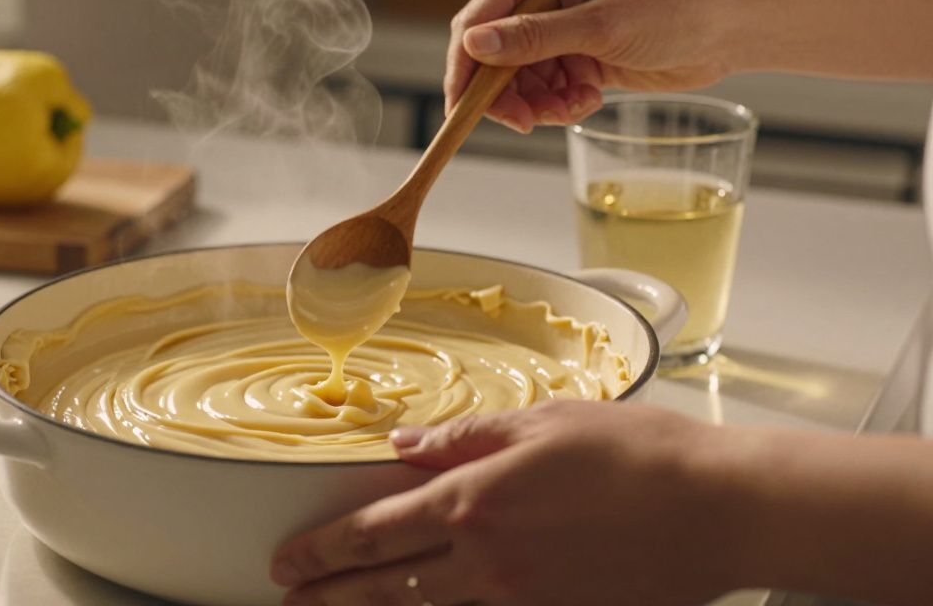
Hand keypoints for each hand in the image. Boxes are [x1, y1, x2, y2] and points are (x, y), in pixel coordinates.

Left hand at [271, 401, 745, 605]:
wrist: (721, 509)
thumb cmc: (638, 452)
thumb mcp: (542, 421)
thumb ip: (463, 437)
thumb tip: (400, 447)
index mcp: (474, 501)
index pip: (373, 532)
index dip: (323, 550)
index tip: (289, 561)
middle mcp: (486, 561)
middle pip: (385, 585)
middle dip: (329, 593)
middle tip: (290, 597)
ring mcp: (521, 600)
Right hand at [446, 0, 736, 131]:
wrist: (725, 30)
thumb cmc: (672, 9)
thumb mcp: (599, 26)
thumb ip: (533, 37)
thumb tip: (476, 44)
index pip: (477, 20)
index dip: (464, 66)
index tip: (460, 107)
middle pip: (492, 58)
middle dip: (505, 95)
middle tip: (526, 121)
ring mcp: (558, 31)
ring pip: (518, 82)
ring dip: (538, 104)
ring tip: (571, 107)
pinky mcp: (575, 58)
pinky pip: (545, 92)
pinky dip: (559, 105)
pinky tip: (588, 100)